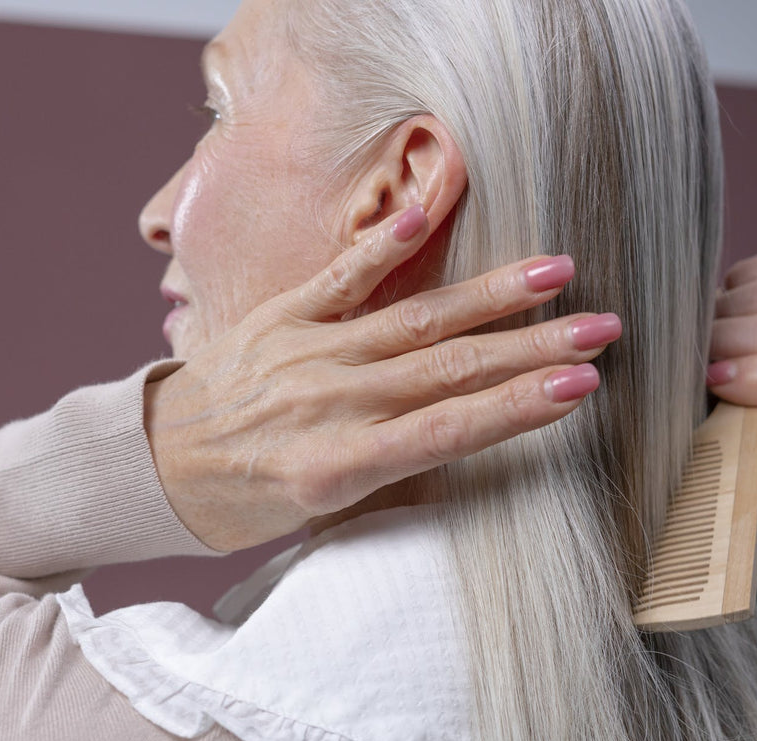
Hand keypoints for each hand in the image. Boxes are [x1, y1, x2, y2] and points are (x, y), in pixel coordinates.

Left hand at [143, 206, 620, 550]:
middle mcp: (329, 403)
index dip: (520, 407)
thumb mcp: (320, 510)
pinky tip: (427, 215)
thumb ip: (389, 465)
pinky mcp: (279, 316)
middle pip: (448, 368)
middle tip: (601, 327)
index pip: (449, 429)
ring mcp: (305, 352)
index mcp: (340, 465)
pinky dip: (384, 247)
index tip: (582, 386)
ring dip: (489, 295)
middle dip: (533, 347)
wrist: (155, 467)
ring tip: (554, 271)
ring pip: (413, 318)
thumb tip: (461, 427)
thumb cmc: (246, 501)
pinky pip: (338, 278)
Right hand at [706, 244, 756, 481]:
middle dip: (725, 339)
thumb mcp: (734, 456)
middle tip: (696, 352)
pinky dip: (743, 279)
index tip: (712, 381)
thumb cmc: (733, 430)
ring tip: (707, 330)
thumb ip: (748, 458)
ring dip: (727, 308)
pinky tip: (729, 305)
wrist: (751, 399)